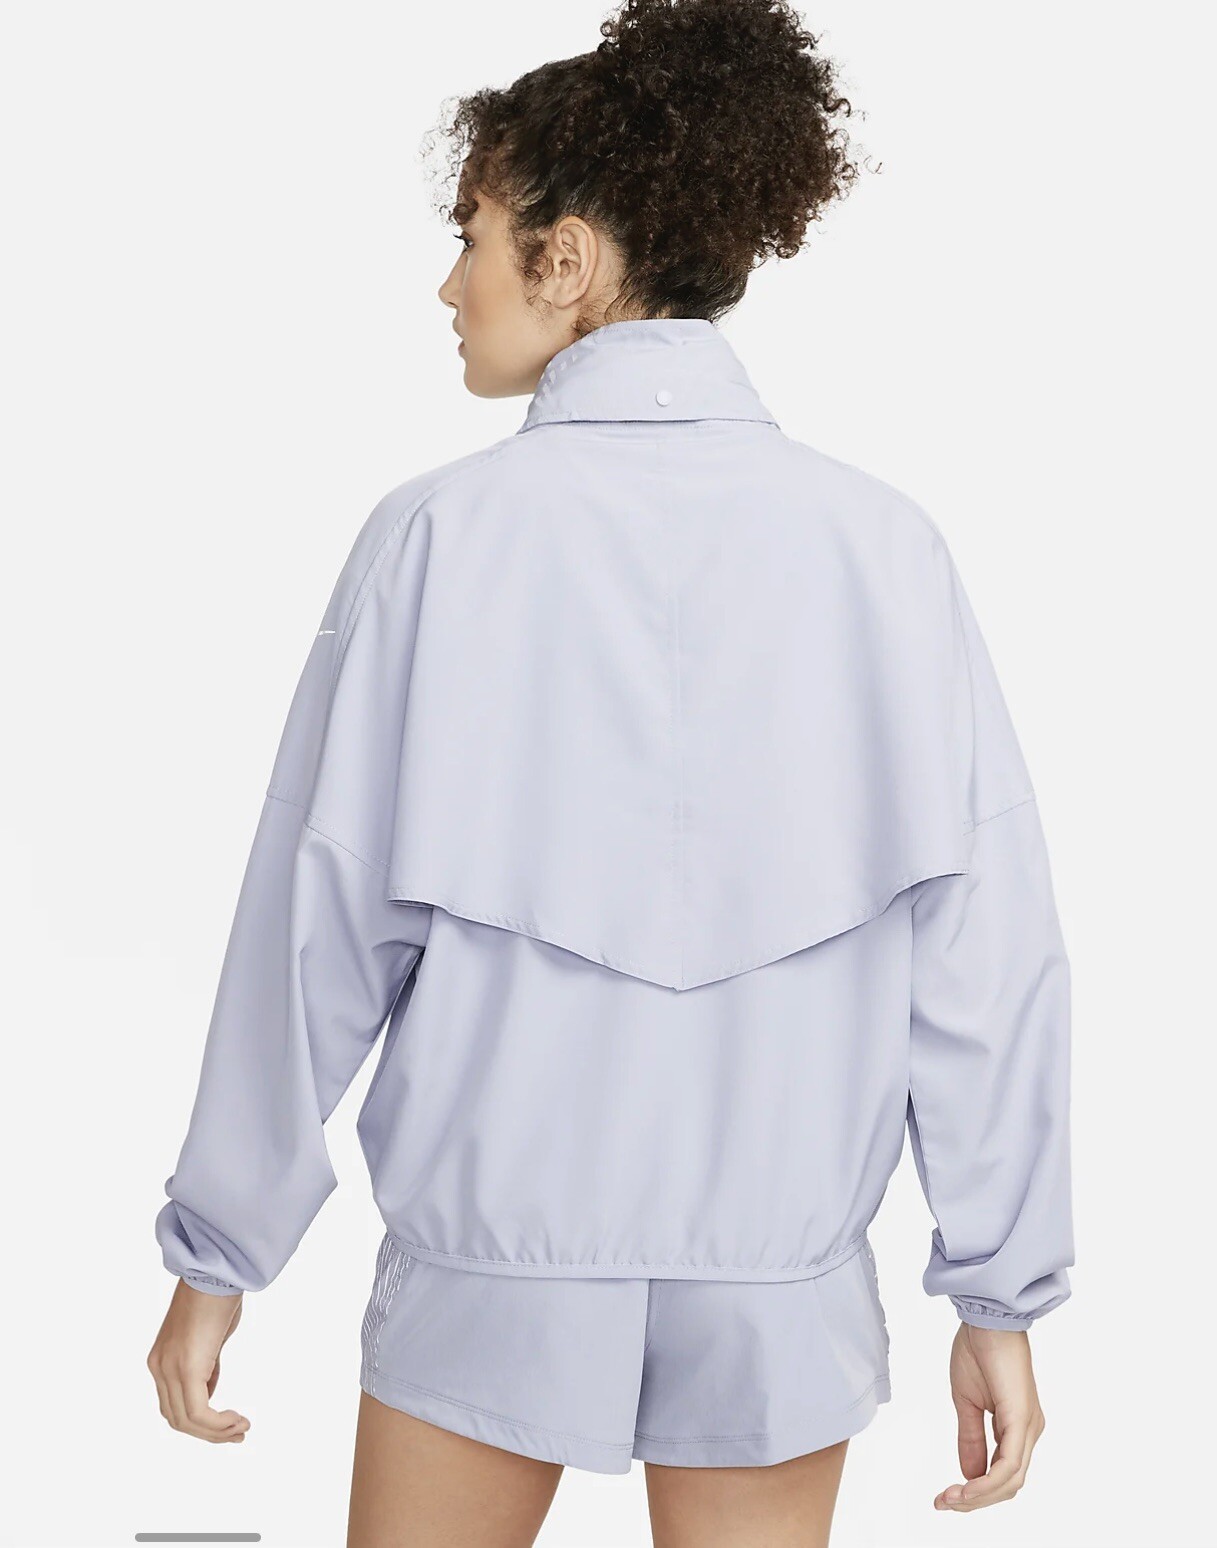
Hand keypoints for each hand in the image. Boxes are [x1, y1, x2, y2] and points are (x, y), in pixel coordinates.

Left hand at [147, 1279, 250, 1443]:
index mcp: (162, 1360)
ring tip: (242, 1428)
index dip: (200, 1423)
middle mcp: (160, 1368)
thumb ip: (207, 1364)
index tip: (229, 1423)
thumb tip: (210, 1387)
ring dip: (217, 1432)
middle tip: (239, 1433)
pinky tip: (237, 1420)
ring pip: (186, 1420)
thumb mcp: (210, 1338)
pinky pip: (198, 1412)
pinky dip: (218, 1424)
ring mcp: (168, 1369)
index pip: (174, 1406)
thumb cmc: (218, 1296)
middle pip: (178, 1419)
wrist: (217, 1272)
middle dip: (210, 1433)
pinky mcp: (185, 1368)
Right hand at [934, 1322, 1044, 1510]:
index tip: (945, 1496)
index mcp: (1016, 1426)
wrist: (986, 1318)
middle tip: (943, 1502)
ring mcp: (1029, 1427)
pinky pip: (1010, 1464)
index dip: (975, 1491)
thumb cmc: (978, 1350)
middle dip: (975, 1501)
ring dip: (979, 1496)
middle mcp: (1029, 1431)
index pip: (1002, 1473)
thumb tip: (969, 1474)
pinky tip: (967, 1486)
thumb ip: (971, 1438)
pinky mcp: (1022, 1419)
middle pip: (1008, 1484)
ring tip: (950, 1498)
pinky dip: (988, 1482)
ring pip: (1010, 1481)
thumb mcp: (967, 1402)